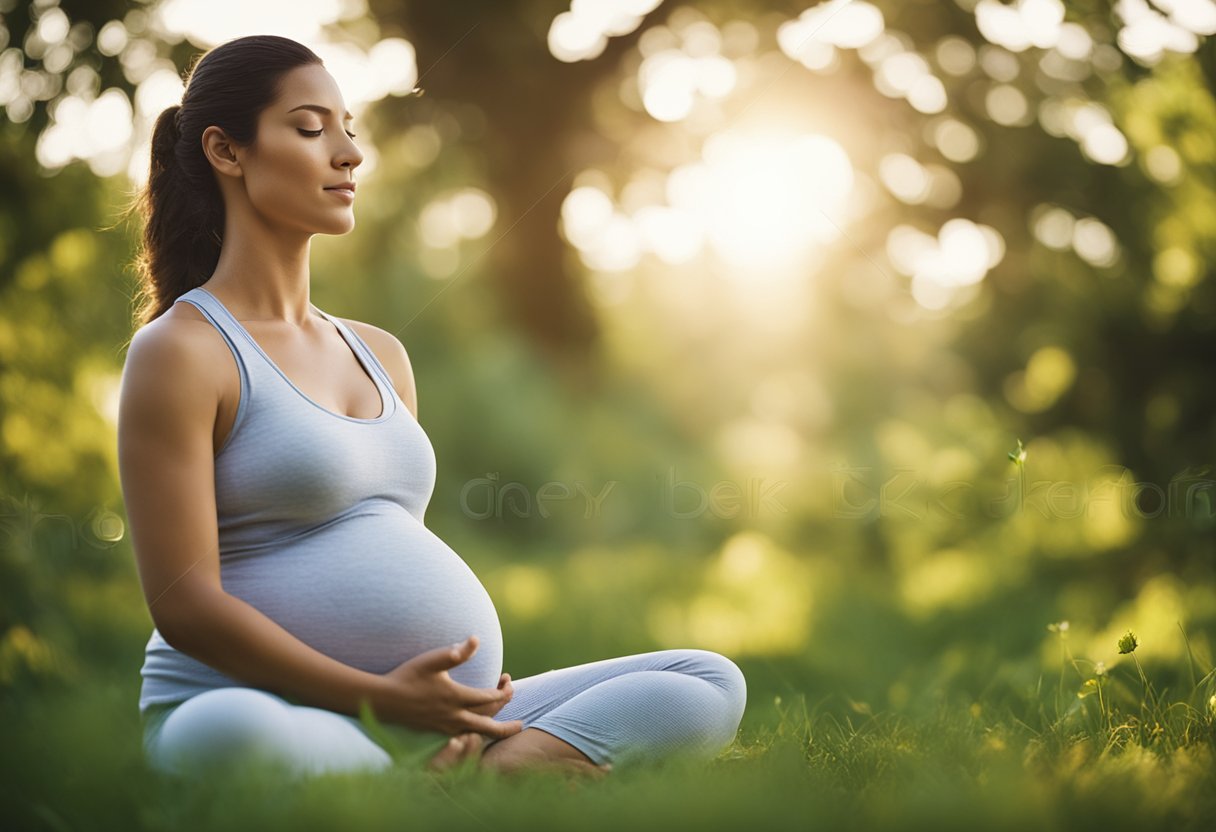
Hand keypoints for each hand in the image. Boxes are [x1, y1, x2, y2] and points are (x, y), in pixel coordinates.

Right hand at [380, 634, 523, 738]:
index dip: (503, 691)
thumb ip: (455, 652)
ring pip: (477, 733)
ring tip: (505, 725)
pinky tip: (478, 728)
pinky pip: (464, 736)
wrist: (382, 701)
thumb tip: (477, 639)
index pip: (489, 698)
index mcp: (456, 698)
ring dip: (494, 727)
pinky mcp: (436, 732)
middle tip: (520, 719)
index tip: (508, 681)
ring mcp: (445, 727)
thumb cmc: (407, 676)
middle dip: (507, 723)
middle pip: (489, 725)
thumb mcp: (432, 661)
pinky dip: (477, 733)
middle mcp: (454, 717)